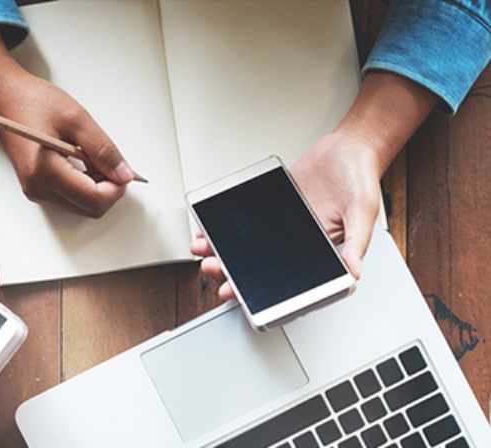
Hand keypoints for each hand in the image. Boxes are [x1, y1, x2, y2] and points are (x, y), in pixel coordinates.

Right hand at [0, 26, 135, 217]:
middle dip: (109, 190)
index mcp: (45, 172)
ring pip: (82, 206)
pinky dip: (86, 185)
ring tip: (95, 158)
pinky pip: (71, 199)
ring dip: (98, 188)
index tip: (124, 170)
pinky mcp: (37, 188)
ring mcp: (36, 190)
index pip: (94, 199)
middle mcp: (38, 188)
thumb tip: (123, 174)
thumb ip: (104, 150)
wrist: (4, 97)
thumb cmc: (33, 102)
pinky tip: (85, 163)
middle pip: (90, 209)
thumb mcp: (77, 119)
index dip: (117, 188)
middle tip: (112, 163)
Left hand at [190, 131, 382, 298]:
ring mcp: (281, 224)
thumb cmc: (360, 179)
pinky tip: (210, 226)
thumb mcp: (363, 212)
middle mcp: (294, 241)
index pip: (281, 277)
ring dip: (223, 247)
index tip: (234, 292)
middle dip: (230, 268)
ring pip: (246, 243)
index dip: (256, 288)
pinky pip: (246, 219)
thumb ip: (356, 242)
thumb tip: (353, 272)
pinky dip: (228, 224)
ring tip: (202, 247)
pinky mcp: (272, 205)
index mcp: (315, 250)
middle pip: (256, 263)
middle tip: (211, 267)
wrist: (349, 148)